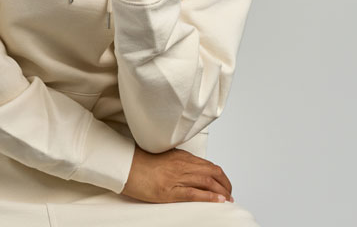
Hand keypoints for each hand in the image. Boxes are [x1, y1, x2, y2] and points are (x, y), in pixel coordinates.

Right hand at [120, 145, 234, 204]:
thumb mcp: (164, 157)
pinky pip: (194, 193)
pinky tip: (218, 201)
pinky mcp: (169, 191)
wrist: (125, 166)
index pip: (208, 165)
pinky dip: (209, 197)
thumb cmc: (142, 161)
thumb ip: (179, 162)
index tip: (225, 184)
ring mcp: (176, 178)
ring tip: (228, 199)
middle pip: (212, 173)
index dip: (221, 176)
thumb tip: (191, 169)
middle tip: (230, 194)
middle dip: (225, 184)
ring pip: (207, 182)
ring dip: (221, 192)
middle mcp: (182, 165)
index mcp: (181, 157)